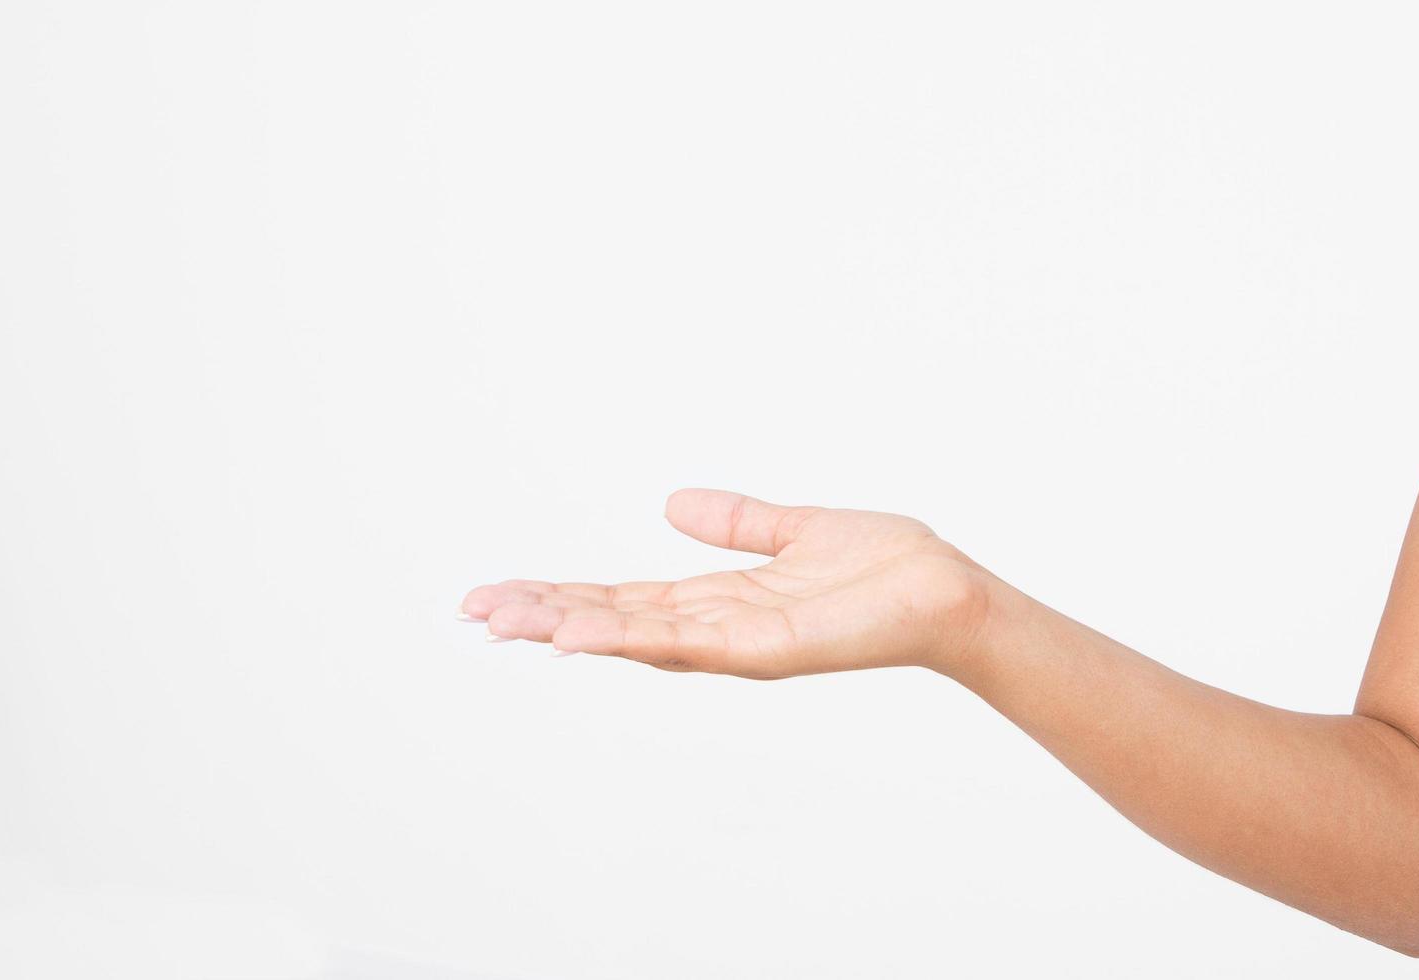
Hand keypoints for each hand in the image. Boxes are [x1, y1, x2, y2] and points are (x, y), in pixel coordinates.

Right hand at [459, 489, 991, 678]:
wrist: (948, 591)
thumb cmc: (886, 566)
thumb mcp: (793, 530)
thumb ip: (736, 522)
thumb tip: (673, 504)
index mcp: (718, 599)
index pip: (622, 599)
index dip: (562, 596)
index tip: (503, 591)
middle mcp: (716, 628)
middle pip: (611, 621)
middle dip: (541, 615)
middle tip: (471, 610)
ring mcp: (735, 644)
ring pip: (631, 636)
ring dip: (565, 629)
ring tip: (500, 621)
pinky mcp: (764, 651)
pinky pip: (683, 644)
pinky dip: (625, 641)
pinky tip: (576, 634)